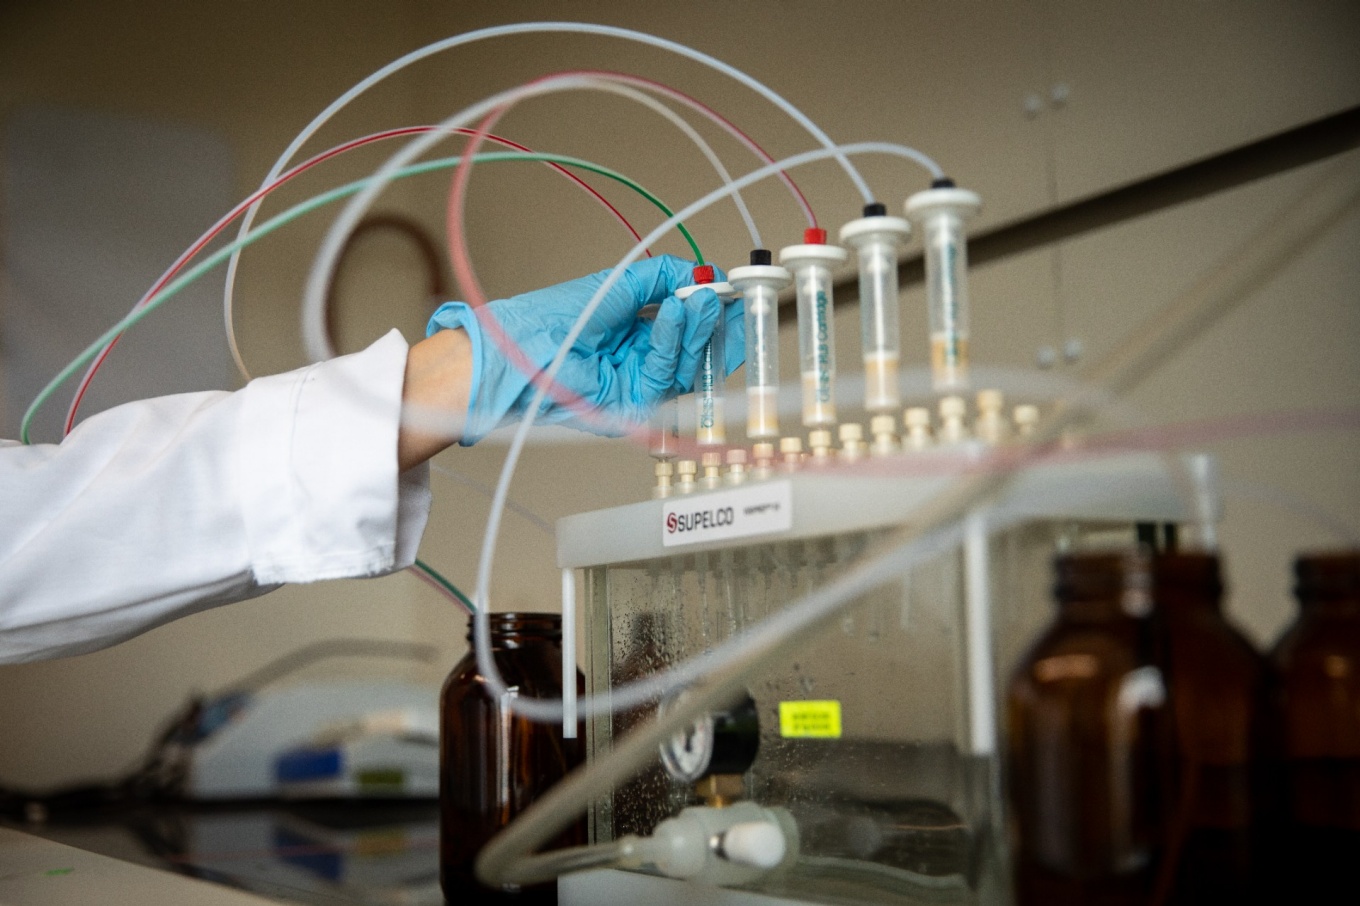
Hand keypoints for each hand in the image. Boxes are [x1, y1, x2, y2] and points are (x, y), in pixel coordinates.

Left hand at [427, 256, 743, 443]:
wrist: (524, 348)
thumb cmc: (556, 317)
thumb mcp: (620, 284)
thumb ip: (663, 276)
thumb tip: (701, 271)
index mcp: (634, 331)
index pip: (686, 326)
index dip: (713, 311)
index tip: (737, 292)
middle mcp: (639, 359)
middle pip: (694, 349)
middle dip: (716, 323)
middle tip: (730, 297)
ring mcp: (638, 384)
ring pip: (686, 363)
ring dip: (696, 328)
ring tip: (699, 299)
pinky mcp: (635, 407)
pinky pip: (666, 375)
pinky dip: (674, 342)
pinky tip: (677, 314)